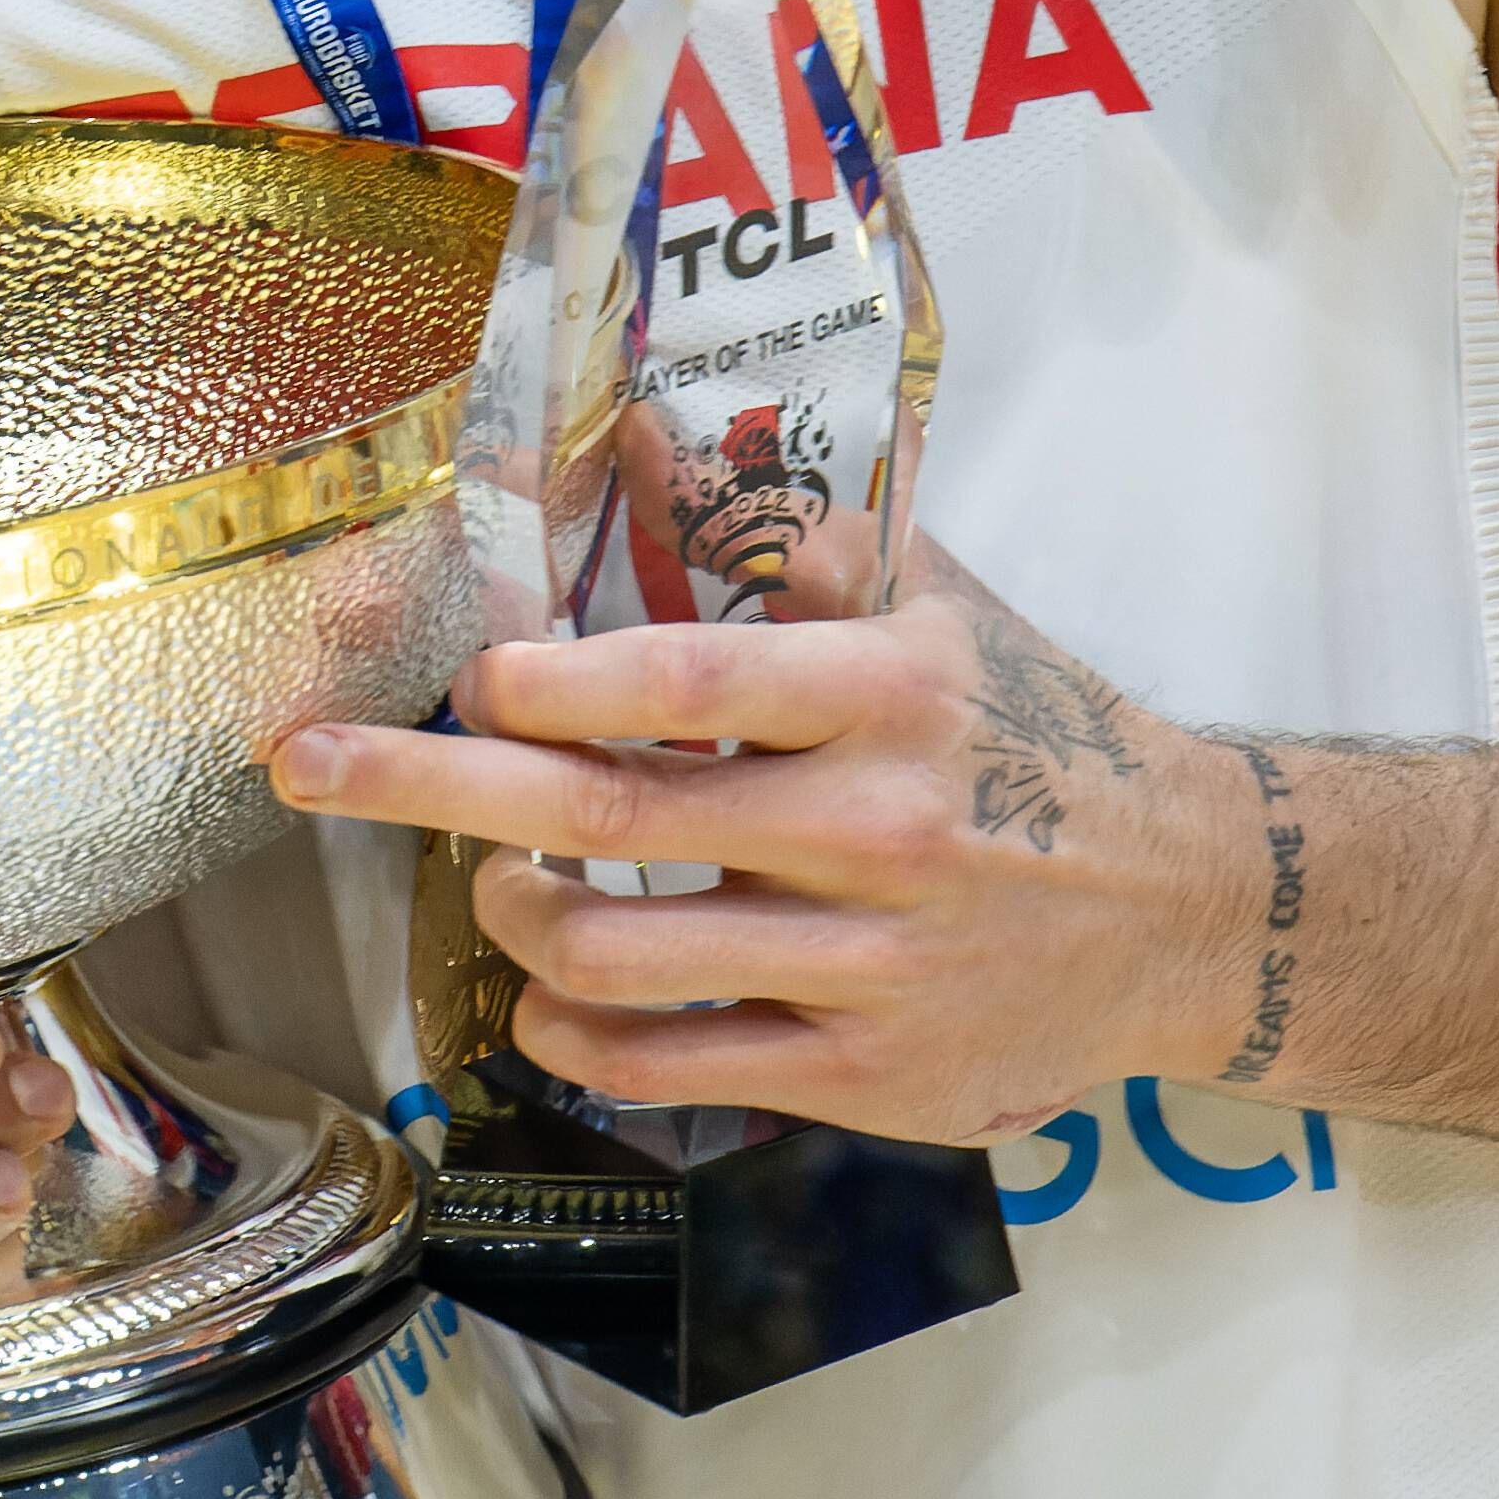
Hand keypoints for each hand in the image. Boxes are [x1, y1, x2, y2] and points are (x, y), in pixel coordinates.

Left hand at [265, 511, 1275, 1144]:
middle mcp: (881, 832)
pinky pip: (674, 1066)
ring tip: (496, 882)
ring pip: (622, 956)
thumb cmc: (1032, 733)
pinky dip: (574, 1033)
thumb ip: (783, 528)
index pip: (691, 687)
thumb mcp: (936, 603)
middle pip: (614, 818)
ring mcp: (874, 966)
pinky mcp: (870, 1074)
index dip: (555, 686)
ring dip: (514, 916)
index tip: (469, 675)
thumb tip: (632, 424)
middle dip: (436, 790)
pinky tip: (550, 992)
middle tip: (310, 767)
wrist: (1188, 906)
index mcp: (891, 697)